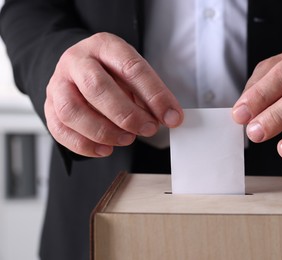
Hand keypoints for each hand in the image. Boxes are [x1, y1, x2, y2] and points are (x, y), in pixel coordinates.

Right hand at [45, 32, 182, 156]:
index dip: (154, 94)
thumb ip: (148, 94)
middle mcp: (77, 61)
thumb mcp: (133, 74)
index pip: (131, 67)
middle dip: (127, 114)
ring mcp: (58, 83)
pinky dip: (84, 145)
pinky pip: (60, 129)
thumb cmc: (112, 72)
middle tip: (149, 129)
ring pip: (72, 110)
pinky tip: (106, 149)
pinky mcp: (49, 106)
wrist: (80, 67)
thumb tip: (168, 118)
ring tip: (127, 139)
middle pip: (96, 87)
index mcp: (104, 46)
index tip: (172, 116)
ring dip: (104, 131)